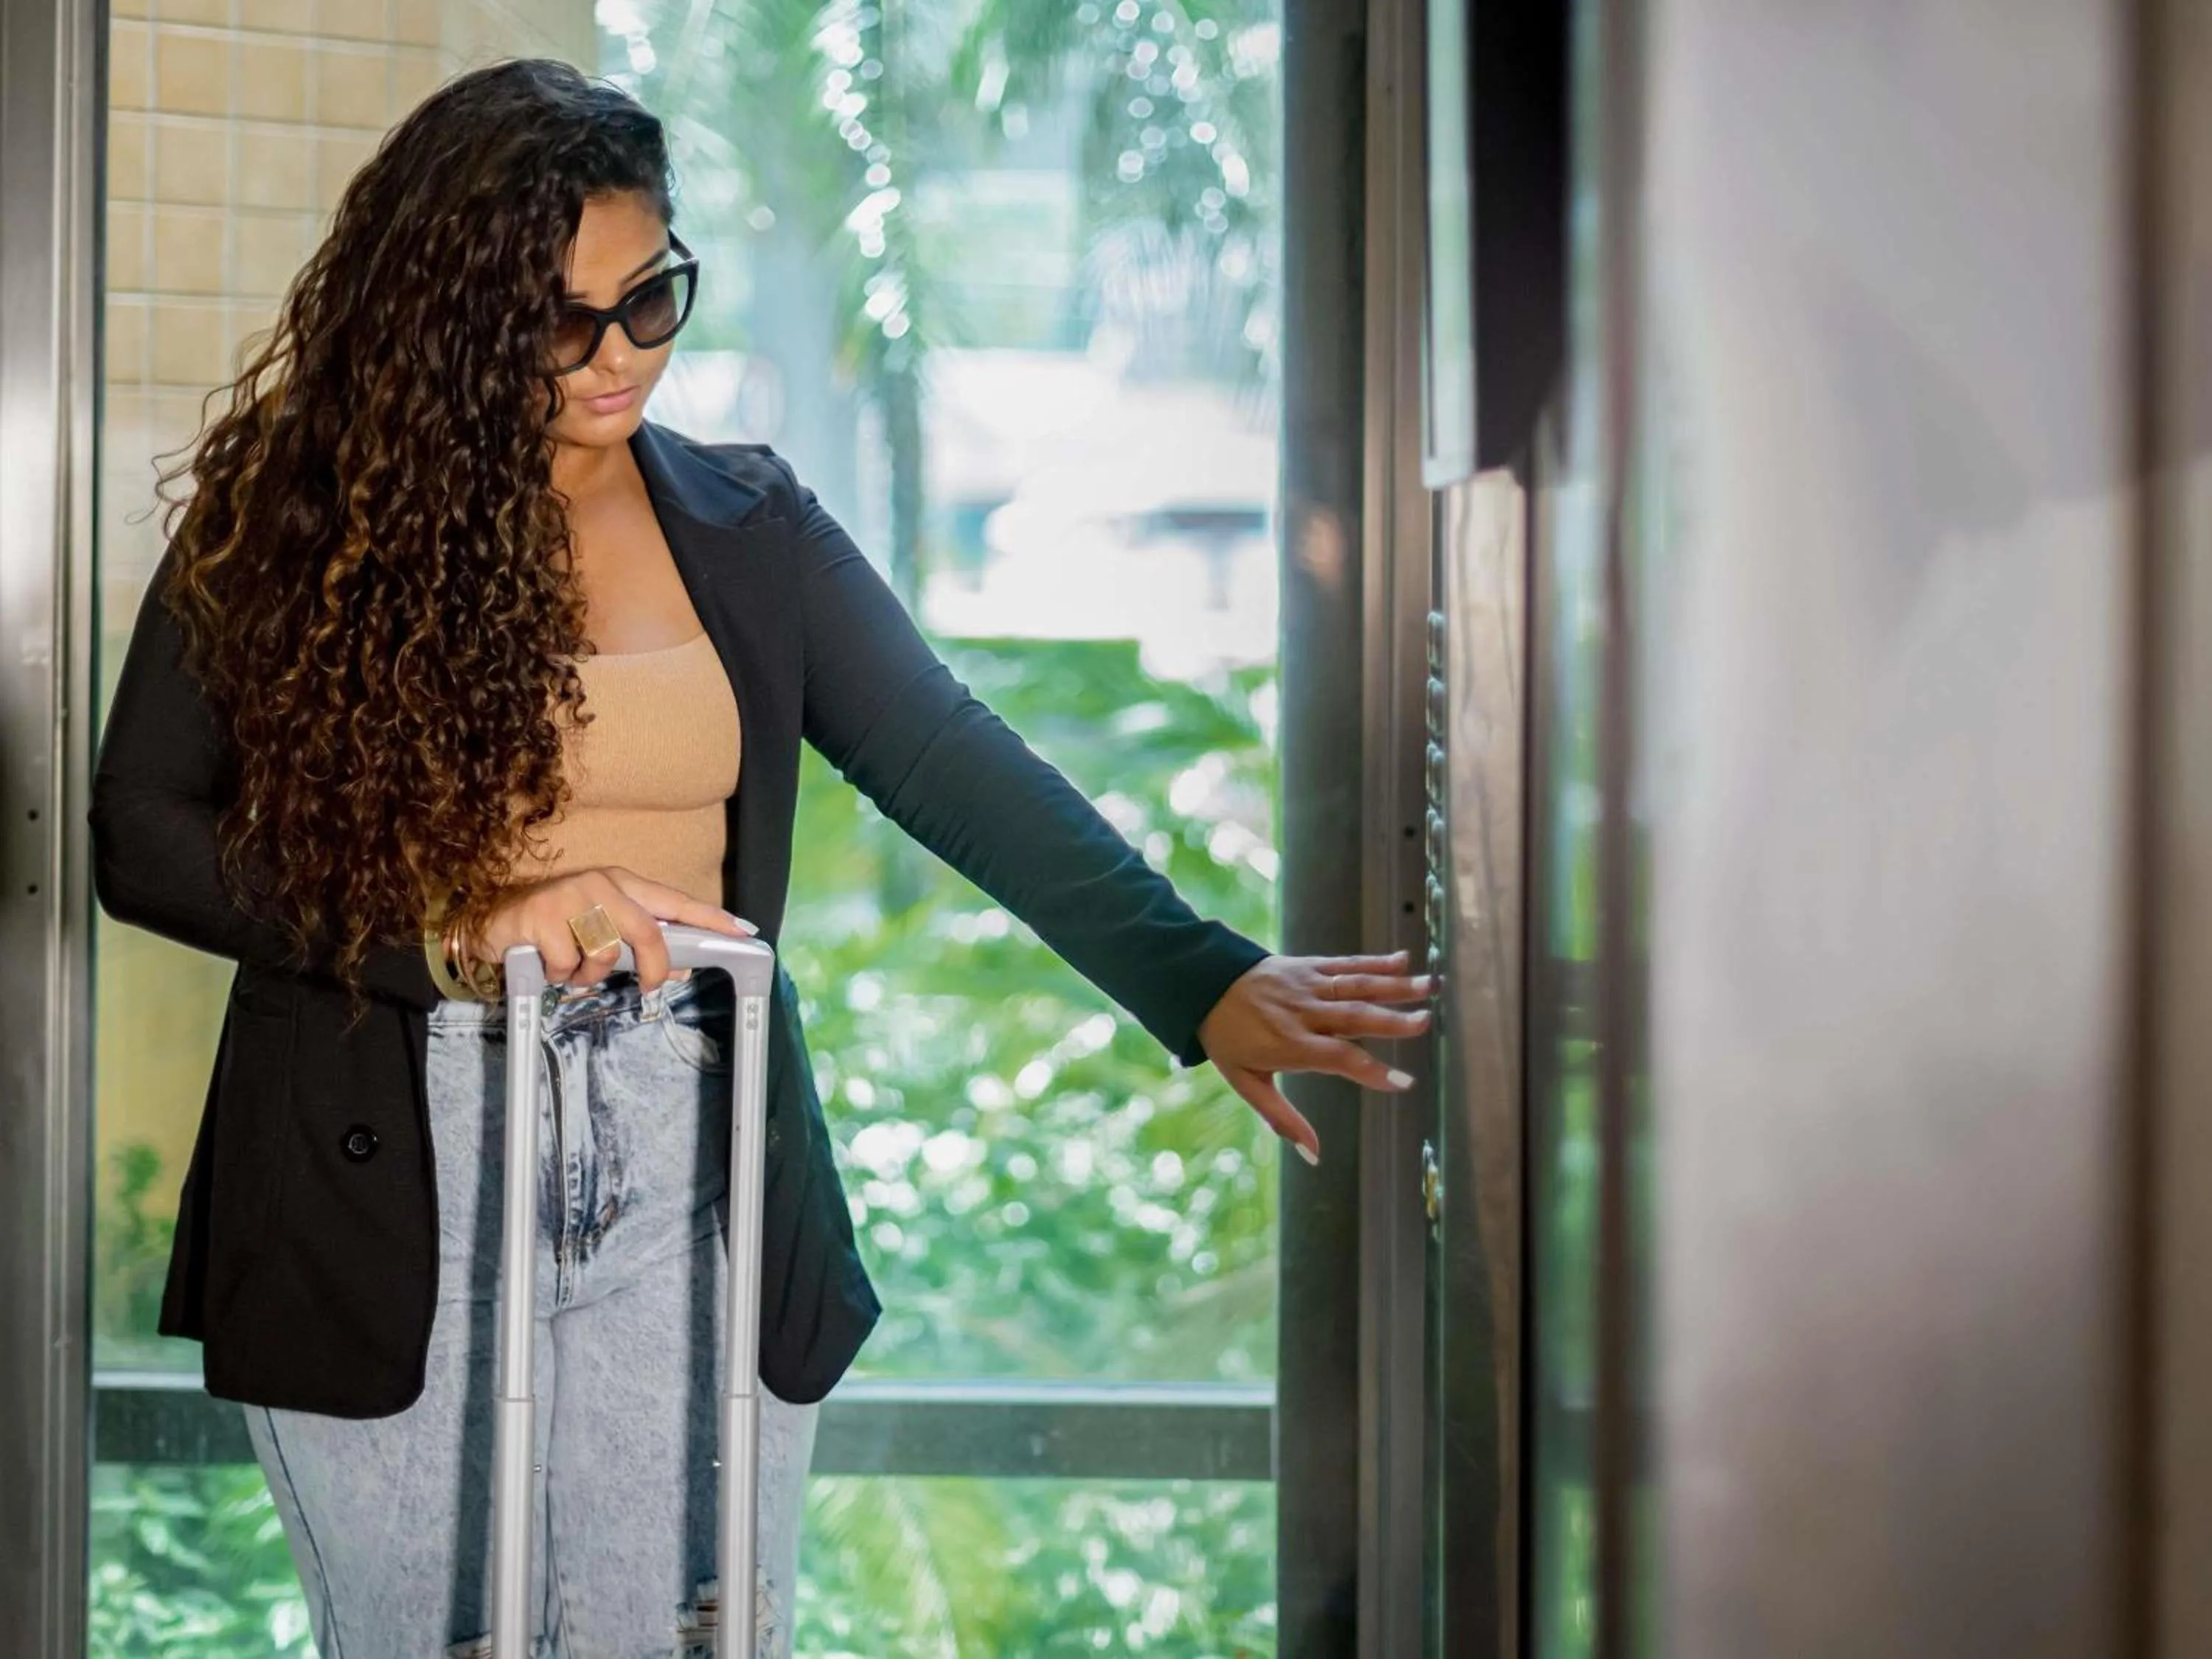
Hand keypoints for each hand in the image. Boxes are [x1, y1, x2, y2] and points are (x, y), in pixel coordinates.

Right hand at [463, 866, 757, 993]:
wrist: (491, 922)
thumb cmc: (555, 928)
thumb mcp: (601, 934)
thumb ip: (639, 949)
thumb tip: (678, 969)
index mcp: (621, 884)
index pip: (675, 901)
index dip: (710, 918)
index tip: (742, 932)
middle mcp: (599, 884)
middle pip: (647, 931)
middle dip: (653, 966)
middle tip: (649, 988)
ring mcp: (569, 897)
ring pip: (606, 953)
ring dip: (591, 975)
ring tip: (573, 969)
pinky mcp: (541, 917)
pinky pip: (569, 964)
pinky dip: (561, 976)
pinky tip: (547, 965)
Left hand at [1194, 950, 1435, 1165]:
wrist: (1202, 985)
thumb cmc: (1228, 1039)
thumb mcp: (1247, 1083)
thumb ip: (1283, 1119)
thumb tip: (1314, 1155)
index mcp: (1289, 1043)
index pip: (1338, 1058)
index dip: (1371, 1071)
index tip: (1404, 1083)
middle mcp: (1303, 1012)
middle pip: (1353, 1017)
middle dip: (1392, 1020)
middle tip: (1425, 1023)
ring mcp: (1307, 985)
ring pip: (1356, 986)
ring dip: (1393, 986)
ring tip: (1428, 987)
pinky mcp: (1308, 965)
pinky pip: (1345, 963)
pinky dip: (1375, 962)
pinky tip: (1403, 961)